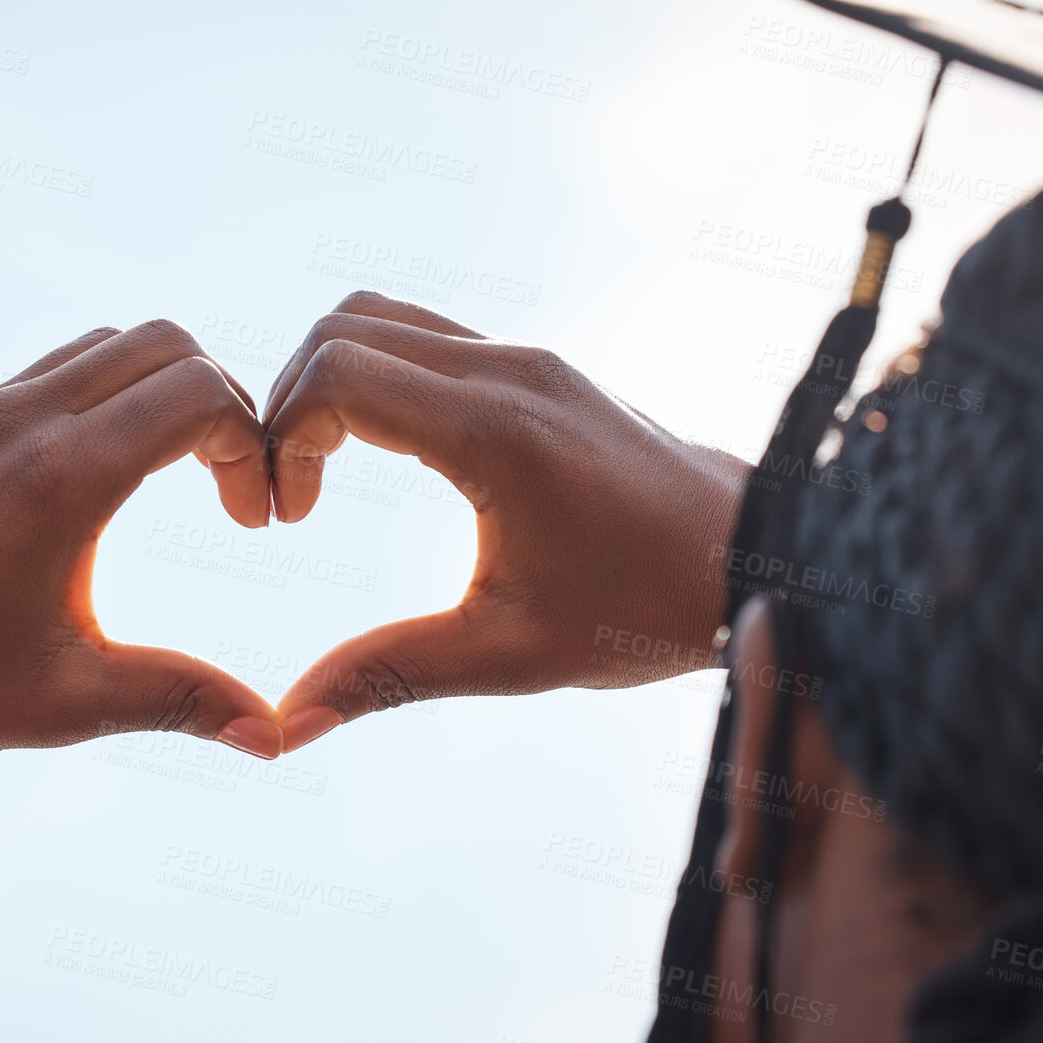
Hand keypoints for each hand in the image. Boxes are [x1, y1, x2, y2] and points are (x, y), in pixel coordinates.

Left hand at [0, 321, 280, 839]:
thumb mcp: (68, 702)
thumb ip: (180, 700)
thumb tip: (271, 737)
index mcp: (62, 476)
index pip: (200, 391)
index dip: (250, 445)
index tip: (248, 521)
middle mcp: (17, 420)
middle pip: (162, 342)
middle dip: (218, 401)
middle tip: (222, 487)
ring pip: (99, 346)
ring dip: (153, 392)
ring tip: (164, 481)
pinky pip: (42, 374)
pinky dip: (94, 399)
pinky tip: (84, 490)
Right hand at [262, 292, 747, 750]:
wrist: (759, 559)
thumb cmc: (644, 611)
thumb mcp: (509, 655)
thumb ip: (389, 675)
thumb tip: (289, 724)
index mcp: (494, 430)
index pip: (338, 375)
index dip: (283, 436)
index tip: (289, 518)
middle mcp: (508, 369)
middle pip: (342, 331)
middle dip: (290, 407)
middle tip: (293, 500)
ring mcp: (526, 357)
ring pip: (379, 317)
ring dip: (328, 382)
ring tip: (323, 472)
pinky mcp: (538, 365)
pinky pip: (424, 334)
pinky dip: (374, 373)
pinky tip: (380, 454)